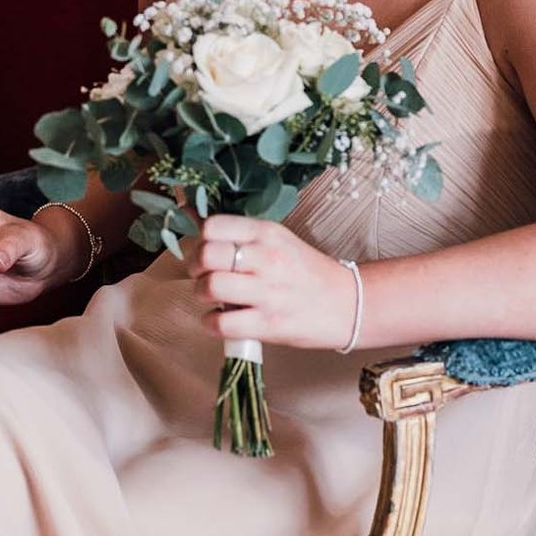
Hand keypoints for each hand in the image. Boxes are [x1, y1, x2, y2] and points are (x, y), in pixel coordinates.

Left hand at [191, 215, 357, 350]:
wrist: (348, 303)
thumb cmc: (306, 271)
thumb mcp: (275, 240)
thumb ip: (235, 231)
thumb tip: (187, 211)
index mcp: (267, 233)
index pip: (213, 226)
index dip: (199, 240)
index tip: (204, 250)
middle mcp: (267, 259)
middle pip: (207, 256)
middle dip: (195, 268)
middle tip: (203, 275)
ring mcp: (269, 293)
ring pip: (211, 287)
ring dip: (202, 295)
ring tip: (213, 297)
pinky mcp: (270, 324)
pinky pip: (222, 323)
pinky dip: (211, 323)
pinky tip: (220, 319)